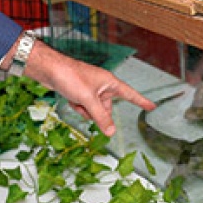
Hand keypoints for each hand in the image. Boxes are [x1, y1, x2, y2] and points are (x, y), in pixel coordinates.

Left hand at [23, 40, 154, 135]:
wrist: (50, 69)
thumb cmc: (71, 77)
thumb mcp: (87, 99)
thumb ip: (101, 116)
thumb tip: (111, 132)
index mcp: (109, 82)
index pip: (130, 94)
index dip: (141, 101)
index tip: (152, 107)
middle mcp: (102, 86)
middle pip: (107, 108)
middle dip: (96, 112)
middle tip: (85, 105)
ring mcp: (91, 89)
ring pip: (94, 110)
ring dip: (85, 110)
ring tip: (75, 99)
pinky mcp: (81, 92)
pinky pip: (84, 107)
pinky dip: (77, 106)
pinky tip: (70, 98)